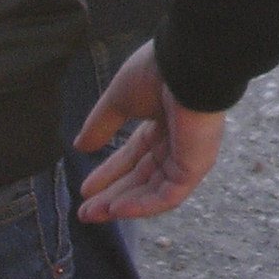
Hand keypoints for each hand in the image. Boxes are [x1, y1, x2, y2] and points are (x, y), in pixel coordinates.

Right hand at [72, 41, 225, 221]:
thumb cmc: (157, 71)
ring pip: (153, 190)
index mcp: (163, 122)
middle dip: (112, 194)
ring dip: (122, 204)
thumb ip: (102, 124)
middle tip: (84, 212)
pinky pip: (169, 195)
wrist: (187, 63)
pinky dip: (142, 205)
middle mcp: (178, 141)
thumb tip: (80, 146)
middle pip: (141, 177)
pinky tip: (116, 210)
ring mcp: (189, 155)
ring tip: (92, 214)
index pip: (134, 156)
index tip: (85, 188)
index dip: (109, 173)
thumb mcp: (119, 99)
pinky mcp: (197, 166)